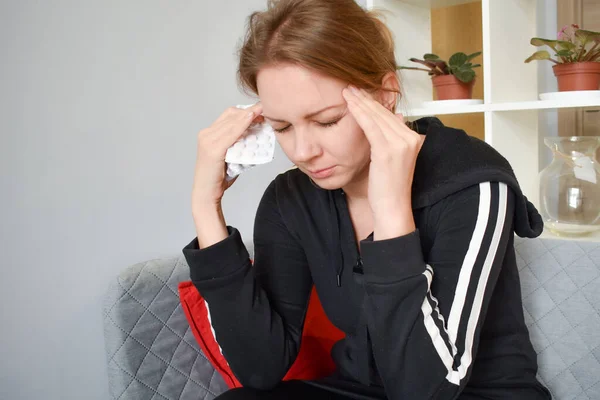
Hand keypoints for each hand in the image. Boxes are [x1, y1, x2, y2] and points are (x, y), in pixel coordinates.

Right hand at [191, 103, 263, 216]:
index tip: (261, 110)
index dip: (245, 111)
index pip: (229, 115)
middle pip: (231, 115)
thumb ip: (237, 143)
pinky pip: (231, 133)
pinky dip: (242, 124)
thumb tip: (255, 135)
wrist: (206, 194)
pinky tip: (252, 119)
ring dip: (249, 115)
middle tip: (265, 110)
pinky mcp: (213, 150)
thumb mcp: (230, 155)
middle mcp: (206, 134)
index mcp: (208, 134)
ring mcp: (208, 141)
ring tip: (263, 112)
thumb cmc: (219, 177)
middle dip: (249, 111)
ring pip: (232, 122)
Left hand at [341, 85, 421, 238]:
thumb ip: (394, 137)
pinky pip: (371, 127)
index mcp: (414, 139)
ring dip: (360, 102)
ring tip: (346, 92)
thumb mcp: (393, 159)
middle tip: (350, 87)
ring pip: (377, 117)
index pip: (391, 115)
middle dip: (365, 98)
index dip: (374, 103)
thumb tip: (396, 116)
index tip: (361, 93)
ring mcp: (401, 144)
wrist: (392, 208)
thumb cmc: (389, 188)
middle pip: (384, 113)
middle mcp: (411, 139)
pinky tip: (349, 105)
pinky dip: (359, 114)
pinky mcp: (388, 151)